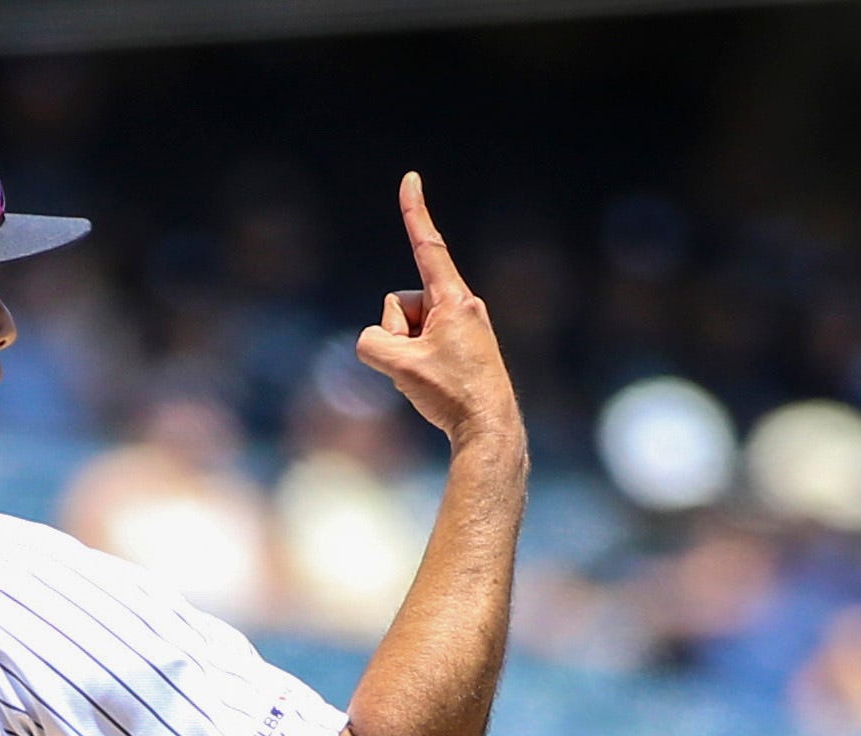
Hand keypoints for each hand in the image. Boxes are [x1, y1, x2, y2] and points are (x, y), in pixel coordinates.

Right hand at [357, 172, 521, 458]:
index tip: (410, 179)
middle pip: (401, 304)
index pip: (428, 246)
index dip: (415, 212)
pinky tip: (438, 387)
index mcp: (454, 300)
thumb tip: (375, 342)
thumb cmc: (451, 396)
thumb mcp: (399, 366)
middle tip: (421, 366)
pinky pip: (422, 347)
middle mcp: (463, 307)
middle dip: (397, 333)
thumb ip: (371, 343)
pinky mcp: (462, 349)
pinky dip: (419, 365)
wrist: (489, 429)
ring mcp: (463, 329)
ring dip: (407, 354)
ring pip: (409, 330)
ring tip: (432, 380)